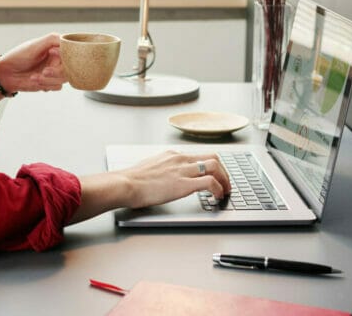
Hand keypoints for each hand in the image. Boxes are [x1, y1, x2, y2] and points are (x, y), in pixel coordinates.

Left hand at [0, 33, 64, 92]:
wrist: (5, 74)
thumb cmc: (18, 57)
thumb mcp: (34, 45)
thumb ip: (52, 40)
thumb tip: (67, 40)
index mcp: (55, 47)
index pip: (70, 51)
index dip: (63, 53)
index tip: (51, 52)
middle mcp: (56, 59)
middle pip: (70, 67)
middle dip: (56, 71)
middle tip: (44, 71)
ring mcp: (54, 71)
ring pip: (64, 78)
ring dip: (49, 79)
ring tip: (34, 77)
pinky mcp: (50, 82)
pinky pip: (57, 86)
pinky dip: (47, 85)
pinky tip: (34, 80)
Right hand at [71, 151, 230, 222]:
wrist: (125, 184)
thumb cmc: (131, 180)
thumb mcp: (149, 168)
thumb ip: (161, 170)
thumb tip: (164, 177)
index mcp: (172, 155)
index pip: (200, 155)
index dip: (212, 165)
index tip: (216, 175)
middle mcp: (180, 159)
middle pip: (213, 157)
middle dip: (224, 171)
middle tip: (226, 184)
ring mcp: (183, 170)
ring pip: (215, 166)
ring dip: (225, 179)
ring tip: (225, 191)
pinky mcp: (184, 184)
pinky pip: (210, 182)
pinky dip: (218, 189)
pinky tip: (217, 197)